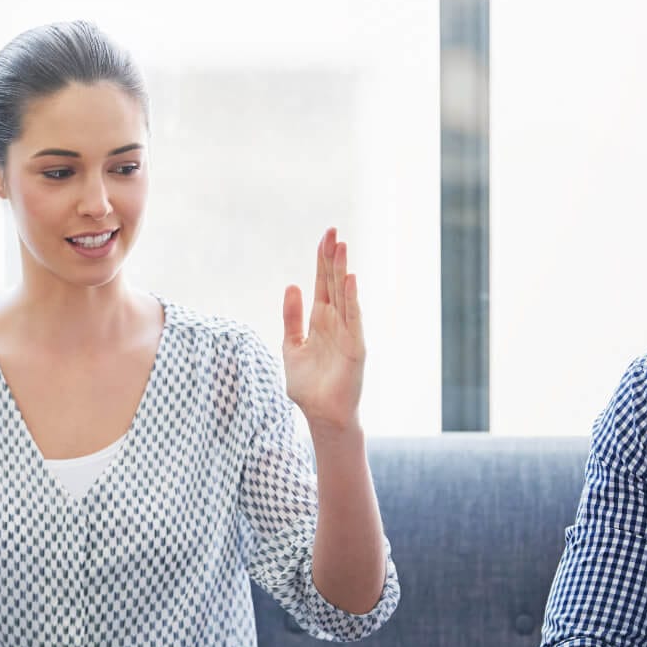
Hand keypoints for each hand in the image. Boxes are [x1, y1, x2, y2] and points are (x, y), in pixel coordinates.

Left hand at [281, 227, 364, 434]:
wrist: (322, 415)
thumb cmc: (308, 385)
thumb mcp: (291, 346)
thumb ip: (291, 318)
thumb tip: (291, 285)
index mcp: (320, 320)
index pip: (322, 283)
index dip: (322, 260)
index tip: (325, 235)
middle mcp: (335, 322)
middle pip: (333, 283)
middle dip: (332, 258)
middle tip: (332, 231)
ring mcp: (347, 333)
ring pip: (344, 295)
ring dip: (342, 271)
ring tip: (341, 246)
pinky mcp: (355, 347)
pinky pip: (353, 319)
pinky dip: (351, 299)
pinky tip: (349, 280)